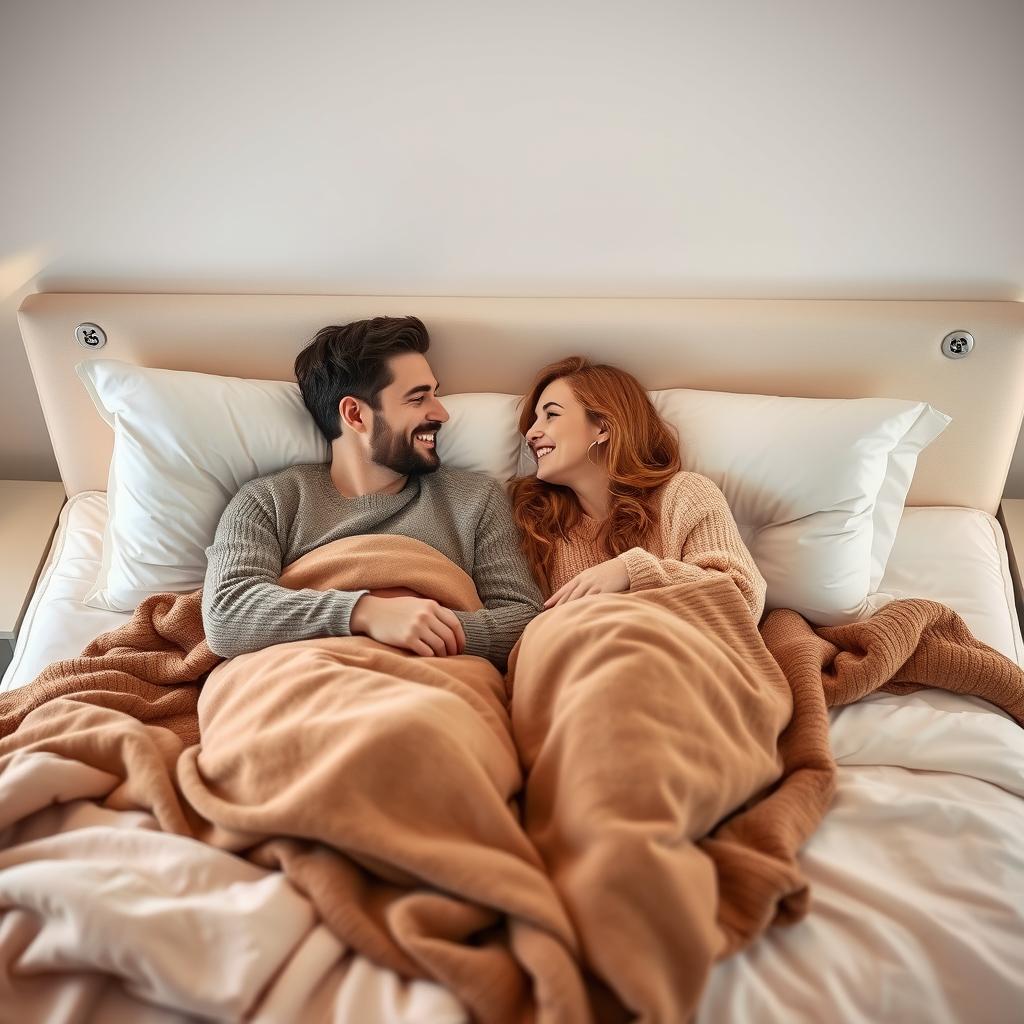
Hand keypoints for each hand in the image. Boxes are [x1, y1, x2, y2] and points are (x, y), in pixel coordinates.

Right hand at [349, 595, 465, 656]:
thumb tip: (452, 627)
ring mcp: (416, 627)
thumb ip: (434, 611)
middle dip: (454, 648)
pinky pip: (426, 652)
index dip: (460, 638)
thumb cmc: (396, 609)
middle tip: (454, 656)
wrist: (372, 612)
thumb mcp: (417, 603)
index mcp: (431, 605)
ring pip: (439, 645)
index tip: (461, 646)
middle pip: (449, 636)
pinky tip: (430, 657)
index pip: (455, 623)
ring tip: (442, 657)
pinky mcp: (407, 638)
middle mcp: (425, 615)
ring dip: (443, 654)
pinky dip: (431, 657)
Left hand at [544, 557, 629, 608]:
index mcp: (582, 576)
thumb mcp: (594, 575)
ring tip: (559, 617)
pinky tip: (579, 613)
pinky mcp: (605, 590)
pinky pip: (593, 600)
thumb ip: (584, 584)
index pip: (565, 588)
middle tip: (548, 614)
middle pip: (570, 595)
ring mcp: (595, 585)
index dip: (555, 597)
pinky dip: (584, 607)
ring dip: (569, 608)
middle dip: (558, 605)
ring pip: (578, 598)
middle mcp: (586, 580)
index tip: (545, 605)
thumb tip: (575, 595)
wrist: (627, 566)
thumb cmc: (611, 572)